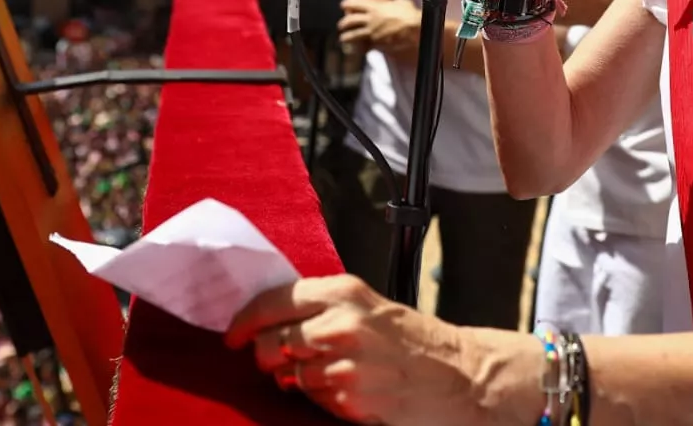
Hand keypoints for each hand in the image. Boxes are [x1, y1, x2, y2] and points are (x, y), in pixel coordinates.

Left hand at [225, 275, 539, 425]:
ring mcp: (343, 362)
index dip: (245, 321)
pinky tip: (346, 391)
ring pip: (289, 375)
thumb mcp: (369, 308)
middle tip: (276, 362)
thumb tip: (273, 323)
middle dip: (266, 357)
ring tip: (328, 375)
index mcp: (343, 291)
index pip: (272, 300)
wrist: (459, 377)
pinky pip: (314, 399)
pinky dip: (320, 398)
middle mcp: (339, 323)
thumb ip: (323, 309)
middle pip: (271, 342)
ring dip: (297, 381)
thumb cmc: (415, 343)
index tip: (233, 335)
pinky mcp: (349, 397)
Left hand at [339, 0, 421, 58]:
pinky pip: (364, 47)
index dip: (348, 4)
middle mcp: (370, 20)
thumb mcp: (402, 2)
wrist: (414, 28)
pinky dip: (359, 49)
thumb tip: (395, 2)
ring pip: (353, 35)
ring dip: (346, 37)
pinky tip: (356, 51)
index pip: (357, 4)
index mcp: (375, 8)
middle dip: (343, 23)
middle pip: (351, 20)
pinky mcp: (376, 44)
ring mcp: (372, 33)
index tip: (343, 5)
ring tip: (342, 39)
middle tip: (340, 25)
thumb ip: (394, 2)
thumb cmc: (410, 14)